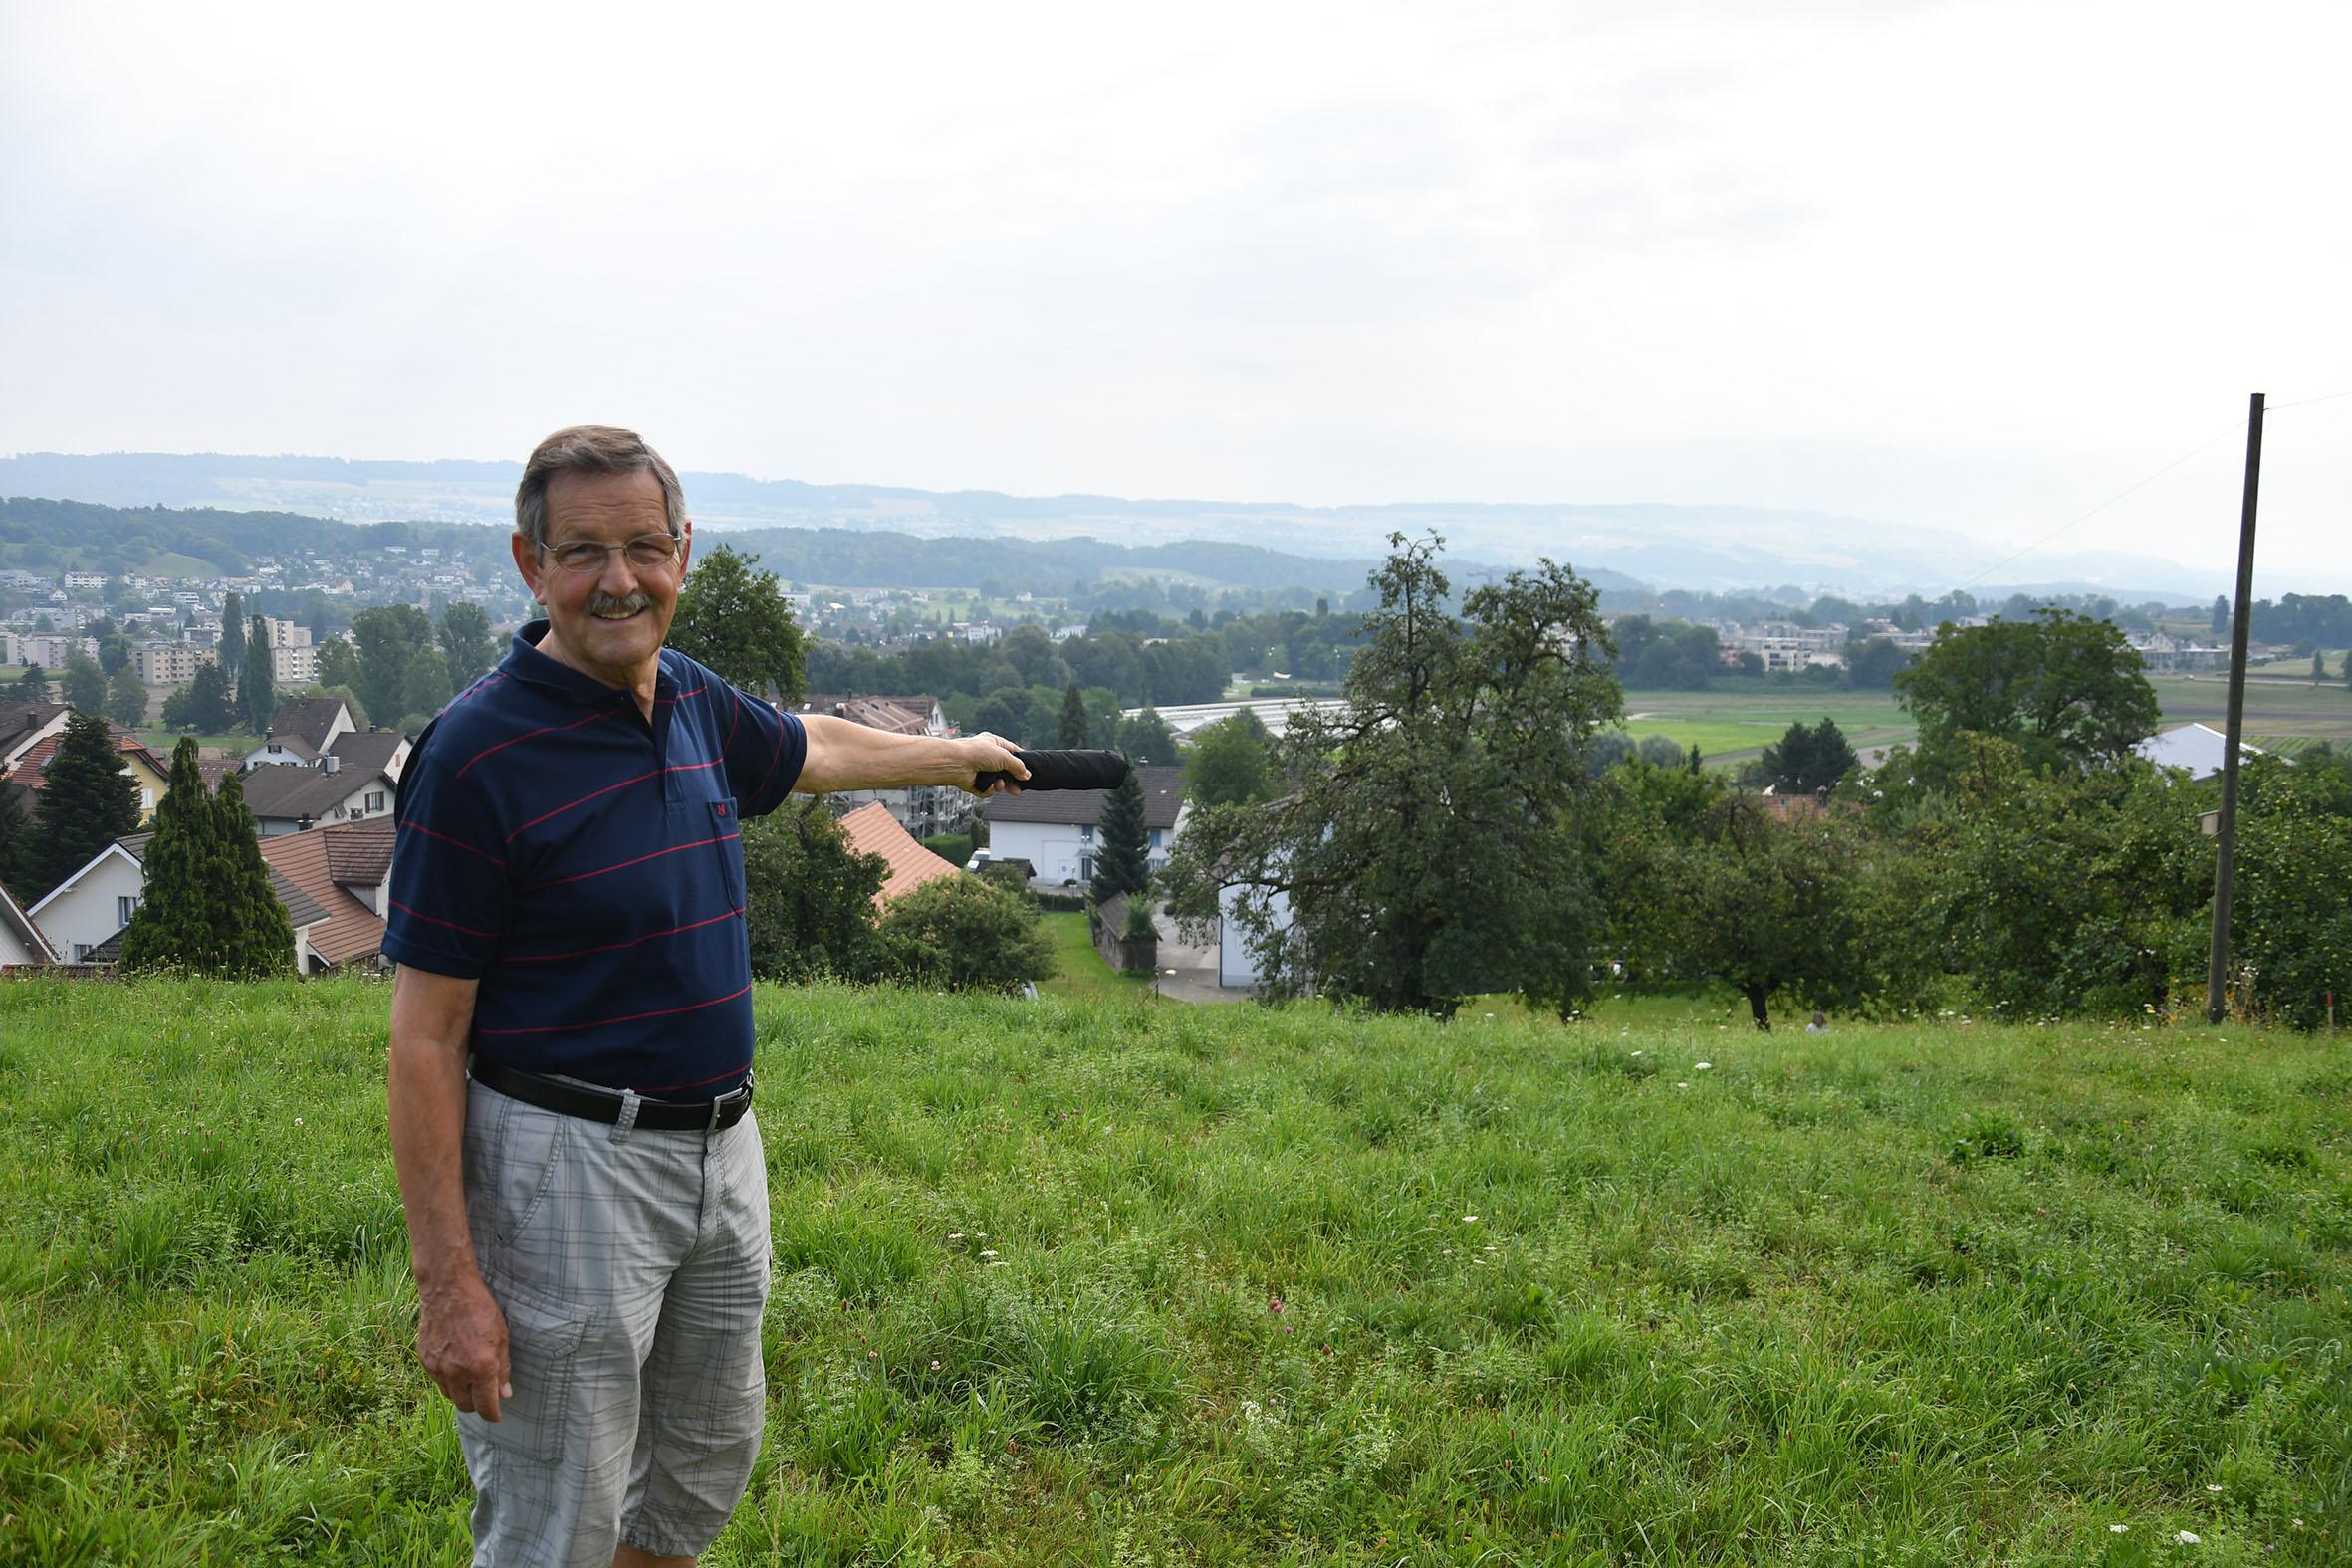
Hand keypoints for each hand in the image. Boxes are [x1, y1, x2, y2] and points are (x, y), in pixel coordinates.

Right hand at [417, 1272, 511, 1421]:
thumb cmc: (481, 1309)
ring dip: (461, 1392)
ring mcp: (437, 1367)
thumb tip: (504, 1394)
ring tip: (470, 1377)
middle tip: (484, 1394)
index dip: (492, 1414)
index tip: (496, 1415)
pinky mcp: (424, 1360)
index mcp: (480, 1367)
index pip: (485, 1406)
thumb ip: (503, 1369)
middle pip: (465, 1405)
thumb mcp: (501, 1337)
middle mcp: (457, 1372)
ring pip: (450, 1395)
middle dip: (476, 1404)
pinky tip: (455, 1363)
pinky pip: (437, 1380)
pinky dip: (447, 1378)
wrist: (448, 1290)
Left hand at [962, 732, 1027, 794]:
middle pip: (1006, 770)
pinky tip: (988, 786)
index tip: (1028, 771)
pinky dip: (989, 790)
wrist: (955, 763)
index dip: (1021, 761)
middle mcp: (987, 756)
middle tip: (1019, 788)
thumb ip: (1018, 766)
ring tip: (1000, 785)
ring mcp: (980, 770)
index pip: (1012, 752)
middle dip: (1012, 780)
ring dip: (1001, 785)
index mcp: (994, 743)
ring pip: (998, 782)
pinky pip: (988, 790)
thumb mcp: (1004, 756)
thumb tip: (1026, 775)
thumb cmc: (976, 752)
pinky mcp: (975, 782)